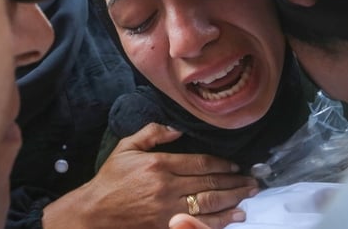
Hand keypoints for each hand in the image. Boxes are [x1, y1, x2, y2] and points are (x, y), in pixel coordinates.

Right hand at [42, 123, 255, 228]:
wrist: (95, 211)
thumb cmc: (110, 179)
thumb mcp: (126, 147)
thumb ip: (151, 133)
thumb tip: (176, 128)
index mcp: (159, 165)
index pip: (199, 163)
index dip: (221, 165)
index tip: (235, 165)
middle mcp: (167, 187)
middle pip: (209, 184)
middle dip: (234, 182)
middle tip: (252, 181)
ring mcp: (168, 210)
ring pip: (209, 204)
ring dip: (233, 200)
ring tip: (249, 196)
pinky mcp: (167, 226)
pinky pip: (199, 223)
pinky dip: (220, 221)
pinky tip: (234, 217)